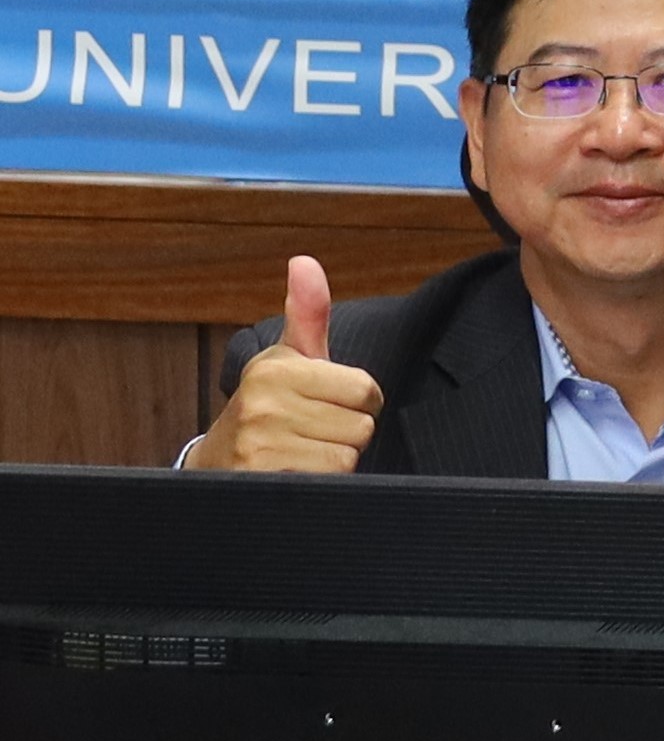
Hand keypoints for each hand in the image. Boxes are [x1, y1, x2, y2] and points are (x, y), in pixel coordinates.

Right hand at [190, 256, 379, 472]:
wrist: (219, 464)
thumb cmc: (268, 406)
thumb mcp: (289, 358)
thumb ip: (307, 313)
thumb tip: (304, 261)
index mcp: (277, 367)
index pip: (367, 389)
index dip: (356, 401)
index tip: (324, 402)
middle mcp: (264, 400)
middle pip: (362, 424)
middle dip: (345, 431)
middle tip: (310, 430)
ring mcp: (261, 440)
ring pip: (349, 452)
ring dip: (334, 457)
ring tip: (301, 449)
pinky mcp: (263, 475)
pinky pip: (332, 476)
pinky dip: (322, 479)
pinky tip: (295, 469)